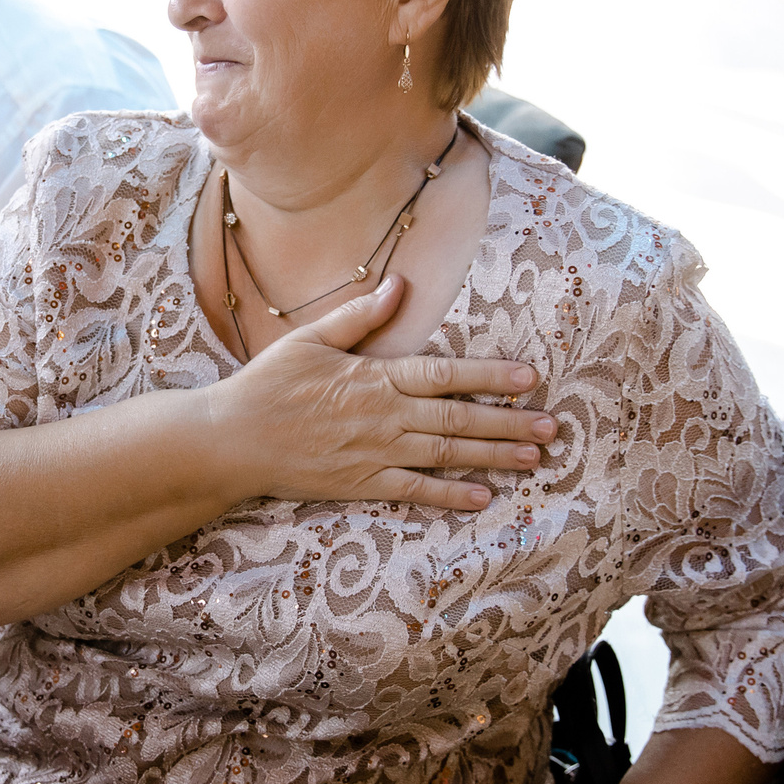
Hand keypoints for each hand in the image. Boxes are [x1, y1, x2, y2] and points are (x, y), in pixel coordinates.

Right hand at [201, 274, 557, 510]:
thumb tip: (399, 286)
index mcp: (375, 376)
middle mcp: (383, 415)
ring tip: (533, 459)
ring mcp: (375, 453)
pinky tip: (482, 497)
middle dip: (508, 422)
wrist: (232, 439)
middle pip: (458, 416)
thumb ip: (360, 316)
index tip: (530, 378)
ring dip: (492, 456)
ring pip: (445, 453)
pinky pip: (414, 490)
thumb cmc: (268, 384)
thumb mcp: (311, 339)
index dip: (490, 376)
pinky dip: (449, 494)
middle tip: (551, 427)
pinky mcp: (361, 483)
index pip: (445, 374)